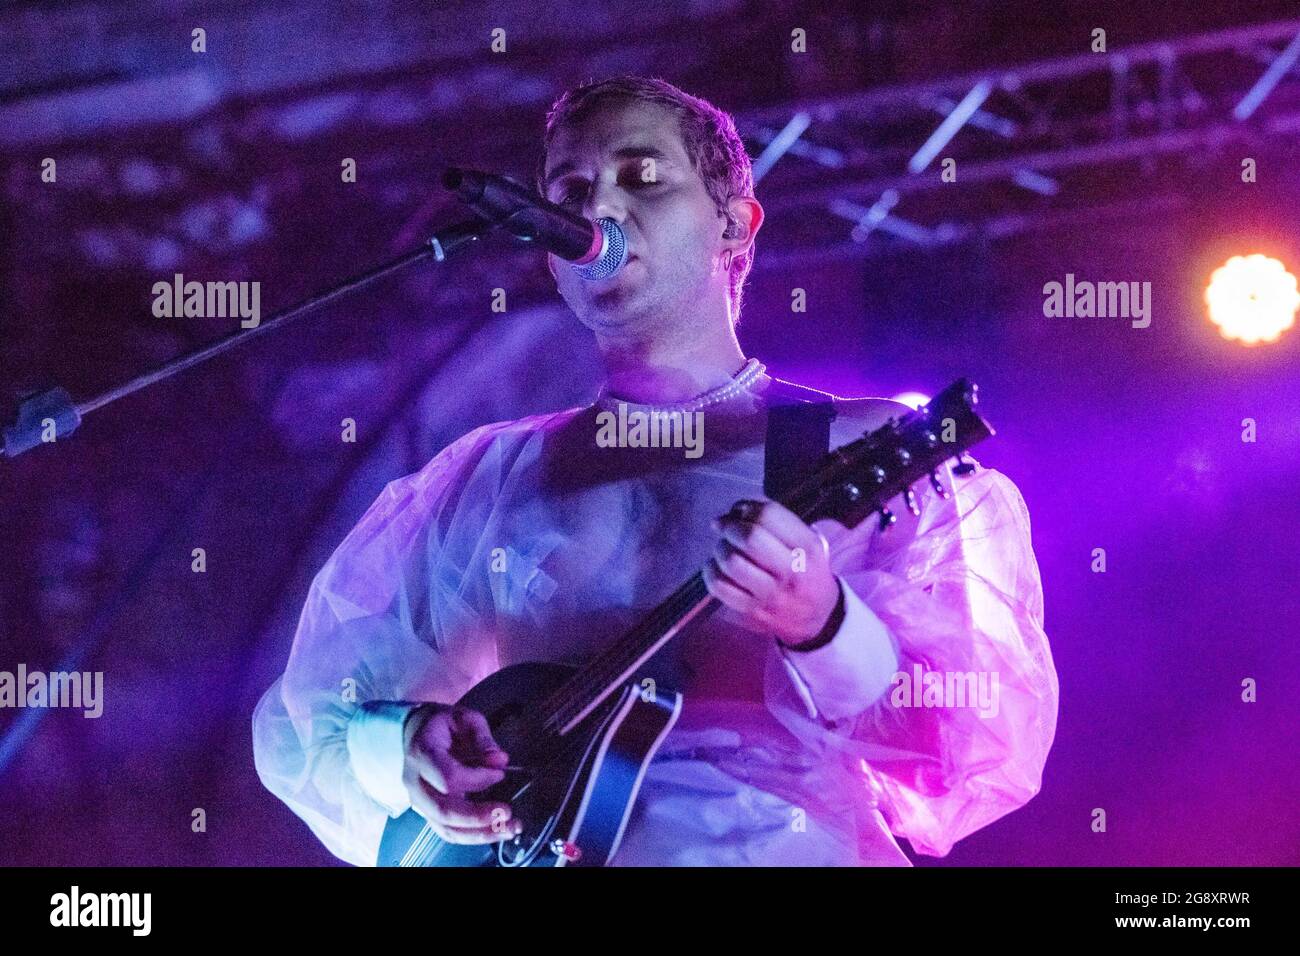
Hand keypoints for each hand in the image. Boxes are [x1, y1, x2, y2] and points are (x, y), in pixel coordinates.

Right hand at [401, 703, 521, 843]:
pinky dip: (472, 836)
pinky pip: (448, 832)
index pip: (447, 777)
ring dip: (478, 833)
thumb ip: (483, 738)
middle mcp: (416, 782)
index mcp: (423, 753)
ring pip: (445, 828)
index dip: (477, 779)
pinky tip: (495, 831)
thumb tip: (499, 760)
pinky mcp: (428, 812)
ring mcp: (420, 801)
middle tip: (506, 812)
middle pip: (443, 810)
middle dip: (477, 816)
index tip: (500, 774)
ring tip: (508, 829)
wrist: (417, 733)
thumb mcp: (465, 718)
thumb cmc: (442, 725)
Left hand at [703, 498, 840, 646]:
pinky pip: (719, 586)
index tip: (740, 512)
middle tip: (728, 530)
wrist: (819, 617)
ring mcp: (771, 594)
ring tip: (724, 549)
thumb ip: (774, 521)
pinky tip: (718, 568)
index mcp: (807, 547)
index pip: (769, 515)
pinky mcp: (752, 612)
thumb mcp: (806, 541)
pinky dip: (711, 571)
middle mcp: (792, 570)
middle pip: (750, 537)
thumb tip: (729, 515)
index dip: (747, 508)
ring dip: (720, 549)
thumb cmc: (806, 571)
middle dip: (731, 528)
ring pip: (731, 561)